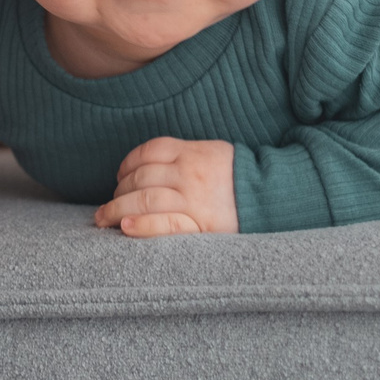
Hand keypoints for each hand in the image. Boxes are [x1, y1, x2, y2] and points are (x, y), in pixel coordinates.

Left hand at [95, 135, 237, 236]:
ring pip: (145, 200)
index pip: (148, 152)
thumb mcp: (214, 154)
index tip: (119, 178)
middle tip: (107, 206)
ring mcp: (194, 199)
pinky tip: (125, 227)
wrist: (276, 197)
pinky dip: (141, 225)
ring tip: (103, 220)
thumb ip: (184, 156)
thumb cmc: (241, 178)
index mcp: (192, 152)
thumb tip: (147, 168)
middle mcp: (189, 173)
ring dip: (117, 210)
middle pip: (140, 178)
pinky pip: (164, 224)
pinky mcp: (201, 224)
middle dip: (118, 192)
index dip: (127, 165)